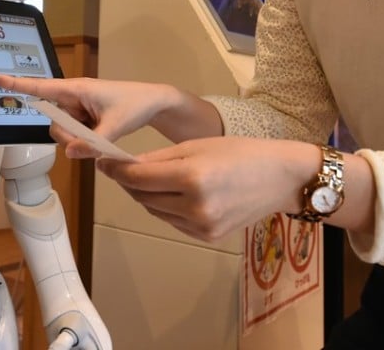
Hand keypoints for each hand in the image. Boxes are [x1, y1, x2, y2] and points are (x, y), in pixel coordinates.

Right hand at [0, 74, 216, 157]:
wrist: (155, 103)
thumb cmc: (135, 105)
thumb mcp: (115, 126)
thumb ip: (92, 142)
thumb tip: (69, 152)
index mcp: (76, 89)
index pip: (39, 88)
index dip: (16, 84)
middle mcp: (72, 97)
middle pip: (53, 121)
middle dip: (68, 136)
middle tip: (94, 141)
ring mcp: (78, 108)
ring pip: (64, 130)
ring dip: (79, 139)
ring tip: (104, 136)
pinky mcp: (84, 117)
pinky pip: (74, 133)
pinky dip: (85, 139)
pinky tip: (103, 136)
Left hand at [97, 136, 318, 241]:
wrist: (280, 178)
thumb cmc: (240, 153)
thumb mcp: (196, 145)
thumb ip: (158, 158)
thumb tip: (126, 166)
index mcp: (192, 178)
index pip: (138, 178)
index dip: (116, 171)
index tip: (104, 162)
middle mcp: (195, 206)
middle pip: (143, 197)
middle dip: (129, 182)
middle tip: (122, 168)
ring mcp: (202, 226)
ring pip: (155, 211)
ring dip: (147, 196)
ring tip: (152, 179)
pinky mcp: (207, 237)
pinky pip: (172, 221)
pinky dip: (166, 208)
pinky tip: (175, 194)